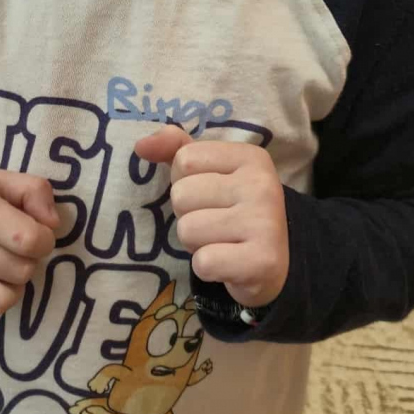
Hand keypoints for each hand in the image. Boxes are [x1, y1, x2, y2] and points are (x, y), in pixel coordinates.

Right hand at [0, 159, 58, 336]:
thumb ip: (33, 191)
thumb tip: (53, 225)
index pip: (30, 240)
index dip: (44, 240)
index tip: (34, 235)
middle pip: (20, 273)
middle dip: (27, 263)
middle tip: (13, 252)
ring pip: (0, 302)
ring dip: (10, 289)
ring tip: (0, 273)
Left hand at [136, 127, 289, 310]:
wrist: (272, 264)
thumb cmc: (231, 212)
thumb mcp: (208, 173)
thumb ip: (176, 150)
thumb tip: (141, 146)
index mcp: (250, 157)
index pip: (184, 159)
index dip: (185, 182)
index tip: (211, 196)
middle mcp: (262, 185)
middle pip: (181, 195)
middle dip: (188, 215)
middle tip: (216, 225)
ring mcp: (265, 223)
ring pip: (188, 229)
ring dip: (196, 243)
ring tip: (221, 243)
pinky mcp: (262, 261)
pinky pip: (203, 261)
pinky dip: (207, 268)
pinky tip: (228, 263)